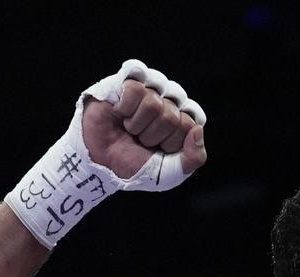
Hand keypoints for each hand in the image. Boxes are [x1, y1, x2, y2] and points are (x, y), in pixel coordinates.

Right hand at [82, 80, 205, 179]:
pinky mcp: (128, 81)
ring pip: (154, 103)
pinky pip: (136, 89)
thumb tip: (198, 129)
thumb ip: (194, 158)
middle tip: (140, 139)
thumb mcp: (170, 172)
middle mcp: (171, 102)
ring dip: (137, 124)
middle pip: (172, 117)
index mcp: (185, 121)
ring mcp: (151, 89)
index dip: (171, 143)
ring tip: (130, 128)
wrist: (101, 162)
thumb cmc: (136, 165)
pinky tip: (120, 113)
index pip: (190, 126)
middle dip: (152, 136)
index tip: (158, 149)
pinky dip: (125, 109)